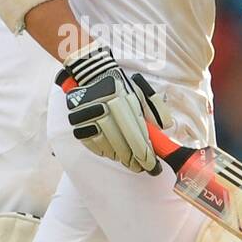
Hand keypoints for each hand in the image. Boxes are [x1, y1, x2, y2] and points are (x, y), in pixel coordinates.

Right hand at [62, 45, 169, 173]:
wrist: (90, 73)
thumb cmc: (120, 85)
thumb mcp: (142, 92)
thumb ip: (156, 109)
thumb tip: (164, 130)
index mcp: (121, 99)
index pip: (136, 135)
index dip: (145, 155)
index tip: (152, 166)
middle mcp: (103, 108)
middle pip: (122, 145)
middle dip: (134, 161)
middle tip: (142, 168)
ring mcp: (87, 118)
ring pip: (108, 148)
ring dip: (120, 158)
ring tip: (129, 161)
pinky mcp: (77, 124)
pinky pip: (93, 146)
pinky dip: (105, 153)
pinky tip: (114, 154)